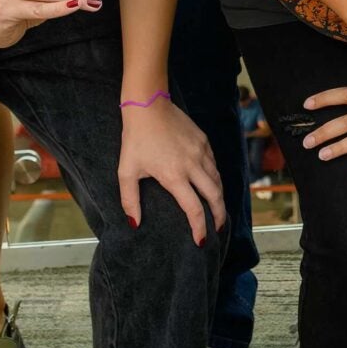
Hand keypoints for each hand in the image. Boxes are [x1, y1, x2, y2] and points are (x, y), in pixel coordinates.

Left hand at [117, 98, 224, 241]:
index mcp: (174, 176)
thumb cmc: (135, 140)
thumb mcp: (127, 172)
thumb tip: (134, 224)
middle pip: (215, 196)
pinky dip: (215, 178)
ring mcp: (201, 152)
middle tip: (219, 228)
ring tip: (217, 208)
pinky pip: (214, 164)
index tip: (202, 241)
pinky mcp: (204, 141)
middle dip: (219, 215)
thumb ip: (130, 201)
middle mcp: (192, 165)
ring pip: (217, 179)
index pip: (194, 208)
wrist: (148, 106)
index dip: (199, 227)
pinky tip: (211, 183)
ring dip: (219, 196)